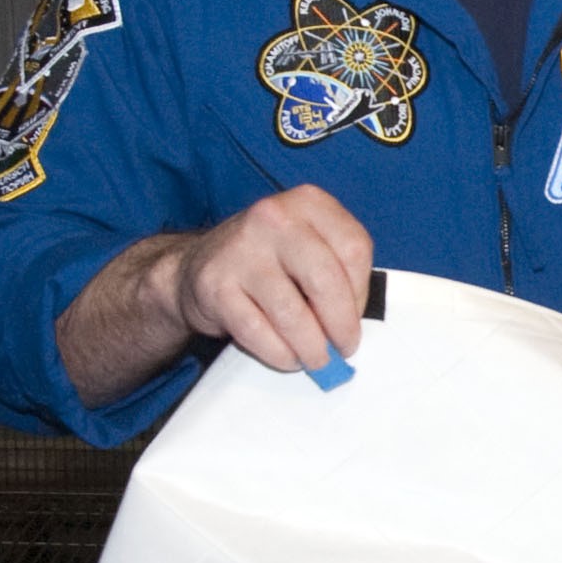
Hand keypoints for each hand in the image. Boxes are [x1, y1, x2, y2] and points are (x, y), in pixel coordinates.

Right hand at [58, 185, 375, 406]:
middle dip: (340, 325)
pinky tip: (286, 356)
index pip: (354, 249)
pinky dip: (278, 353)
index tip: (355, 318)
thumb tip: (354, 326)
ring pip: (292, 313)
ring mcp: (241, 249)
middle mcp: (274, 218)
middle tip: (343, 349)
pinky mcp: (214, 284)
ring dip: (310, 347)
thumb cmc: (269, 261)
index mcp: (309, 202)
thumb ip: (337, 272)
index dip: (360, 293)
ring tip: (315, 359)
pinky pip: (256, 331)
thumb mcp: (309, 246)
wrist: (201, 263)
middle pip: (326, 280)